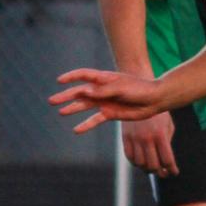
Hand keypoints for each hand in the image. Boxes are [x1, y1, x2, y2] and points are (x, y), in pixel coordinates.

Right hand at [50, 66, 167, 136]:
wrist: (154, 100)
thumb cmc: (139, 88)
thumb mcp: (120, 88)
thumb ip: (102, 91)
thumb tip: (84, 91)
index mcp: (104, 78)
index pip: (83, 75)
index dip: (71, 77)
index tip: (59, 81)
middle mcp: (102, 89)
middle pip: (79, 92)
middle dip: (66, 96)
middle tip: (51, 101)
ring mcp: (105, 101)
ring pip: (84, 105)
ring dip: (72, 109)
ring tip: (60, 112)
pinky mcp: (110, 113)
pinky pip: (95, 119)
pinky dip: (86, 124)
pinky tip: (76, 130)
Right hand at [123, 112, 177, 174]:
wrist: (141, 97)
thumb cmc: (159, 113)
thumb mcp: (168, 125)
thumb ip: (167, 143)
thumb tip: (166, 161)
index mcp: (160, 135)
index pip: (167, 160)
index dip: (172, 169)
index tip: (174, 173)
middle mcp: (147, 138)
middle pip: (153, 165)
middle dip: (160, 172)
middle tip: (163, 173)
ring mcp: (135, 139)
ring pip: (141, 164)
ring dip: (147, 169)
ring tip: (153, 168)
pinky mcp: (126, 137)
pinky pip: (130, 156)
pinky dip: (136, 163)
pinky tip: (141, 162)